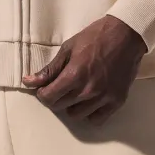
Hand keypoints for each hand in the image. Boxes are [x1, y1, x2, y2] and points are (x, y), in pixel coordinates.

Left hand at [22, 15, 147, 124]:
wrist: (126, 35)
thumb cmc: (95, 37)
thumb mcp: (68, 48)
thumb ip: (50, 69)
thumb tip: (28, 82)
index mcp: (74, 75)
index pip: (48, 97)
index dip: (42, 93)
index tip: (45, 87)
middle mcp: (88, 90)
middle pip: (60, 107)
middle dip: (55, 97)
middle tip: (61, 85)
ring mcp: (103, 98)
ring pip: (76, 115)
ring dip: (71, 105)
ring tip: (76, 90)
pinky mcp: (117, 101)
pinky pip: (96, 120)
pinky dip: (90, 112)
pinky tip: (89, 100)